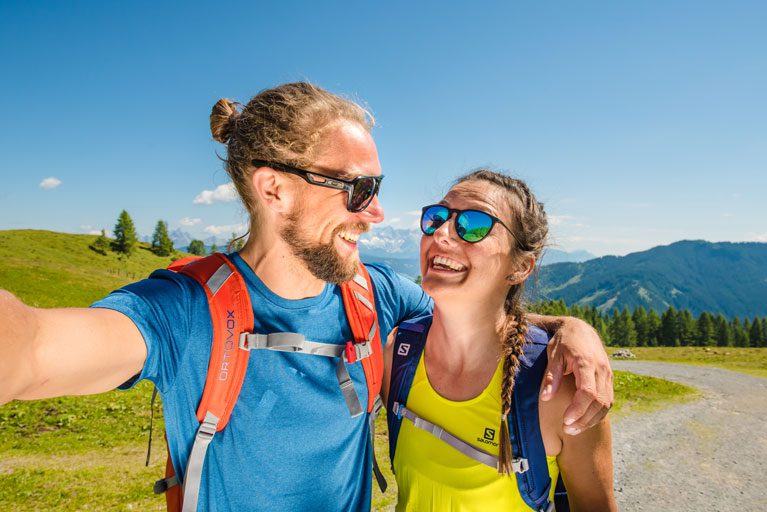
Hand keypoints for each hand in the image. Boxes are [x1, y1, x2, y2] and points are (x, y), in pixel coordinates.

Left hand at [539, 316, 612, 434]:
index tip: (565, 420)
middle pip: (599, 401)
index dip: (578, 409)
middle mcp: (601, 369)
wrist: (580, 328)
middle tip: (567, 429)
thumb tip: (546, 398)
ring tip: (573, 429)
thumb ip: (551, 376)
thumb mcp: (554, 354)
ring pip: (606, 403)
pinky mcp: (609, 378)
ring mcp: (608, 374)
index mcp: (587, 362)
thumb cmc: (563, 341)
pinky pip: (608, 400)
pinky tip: (584, 421)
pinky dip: (597, 413)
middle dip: (584, 419)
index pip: (588, 392)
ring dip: (591, 419)